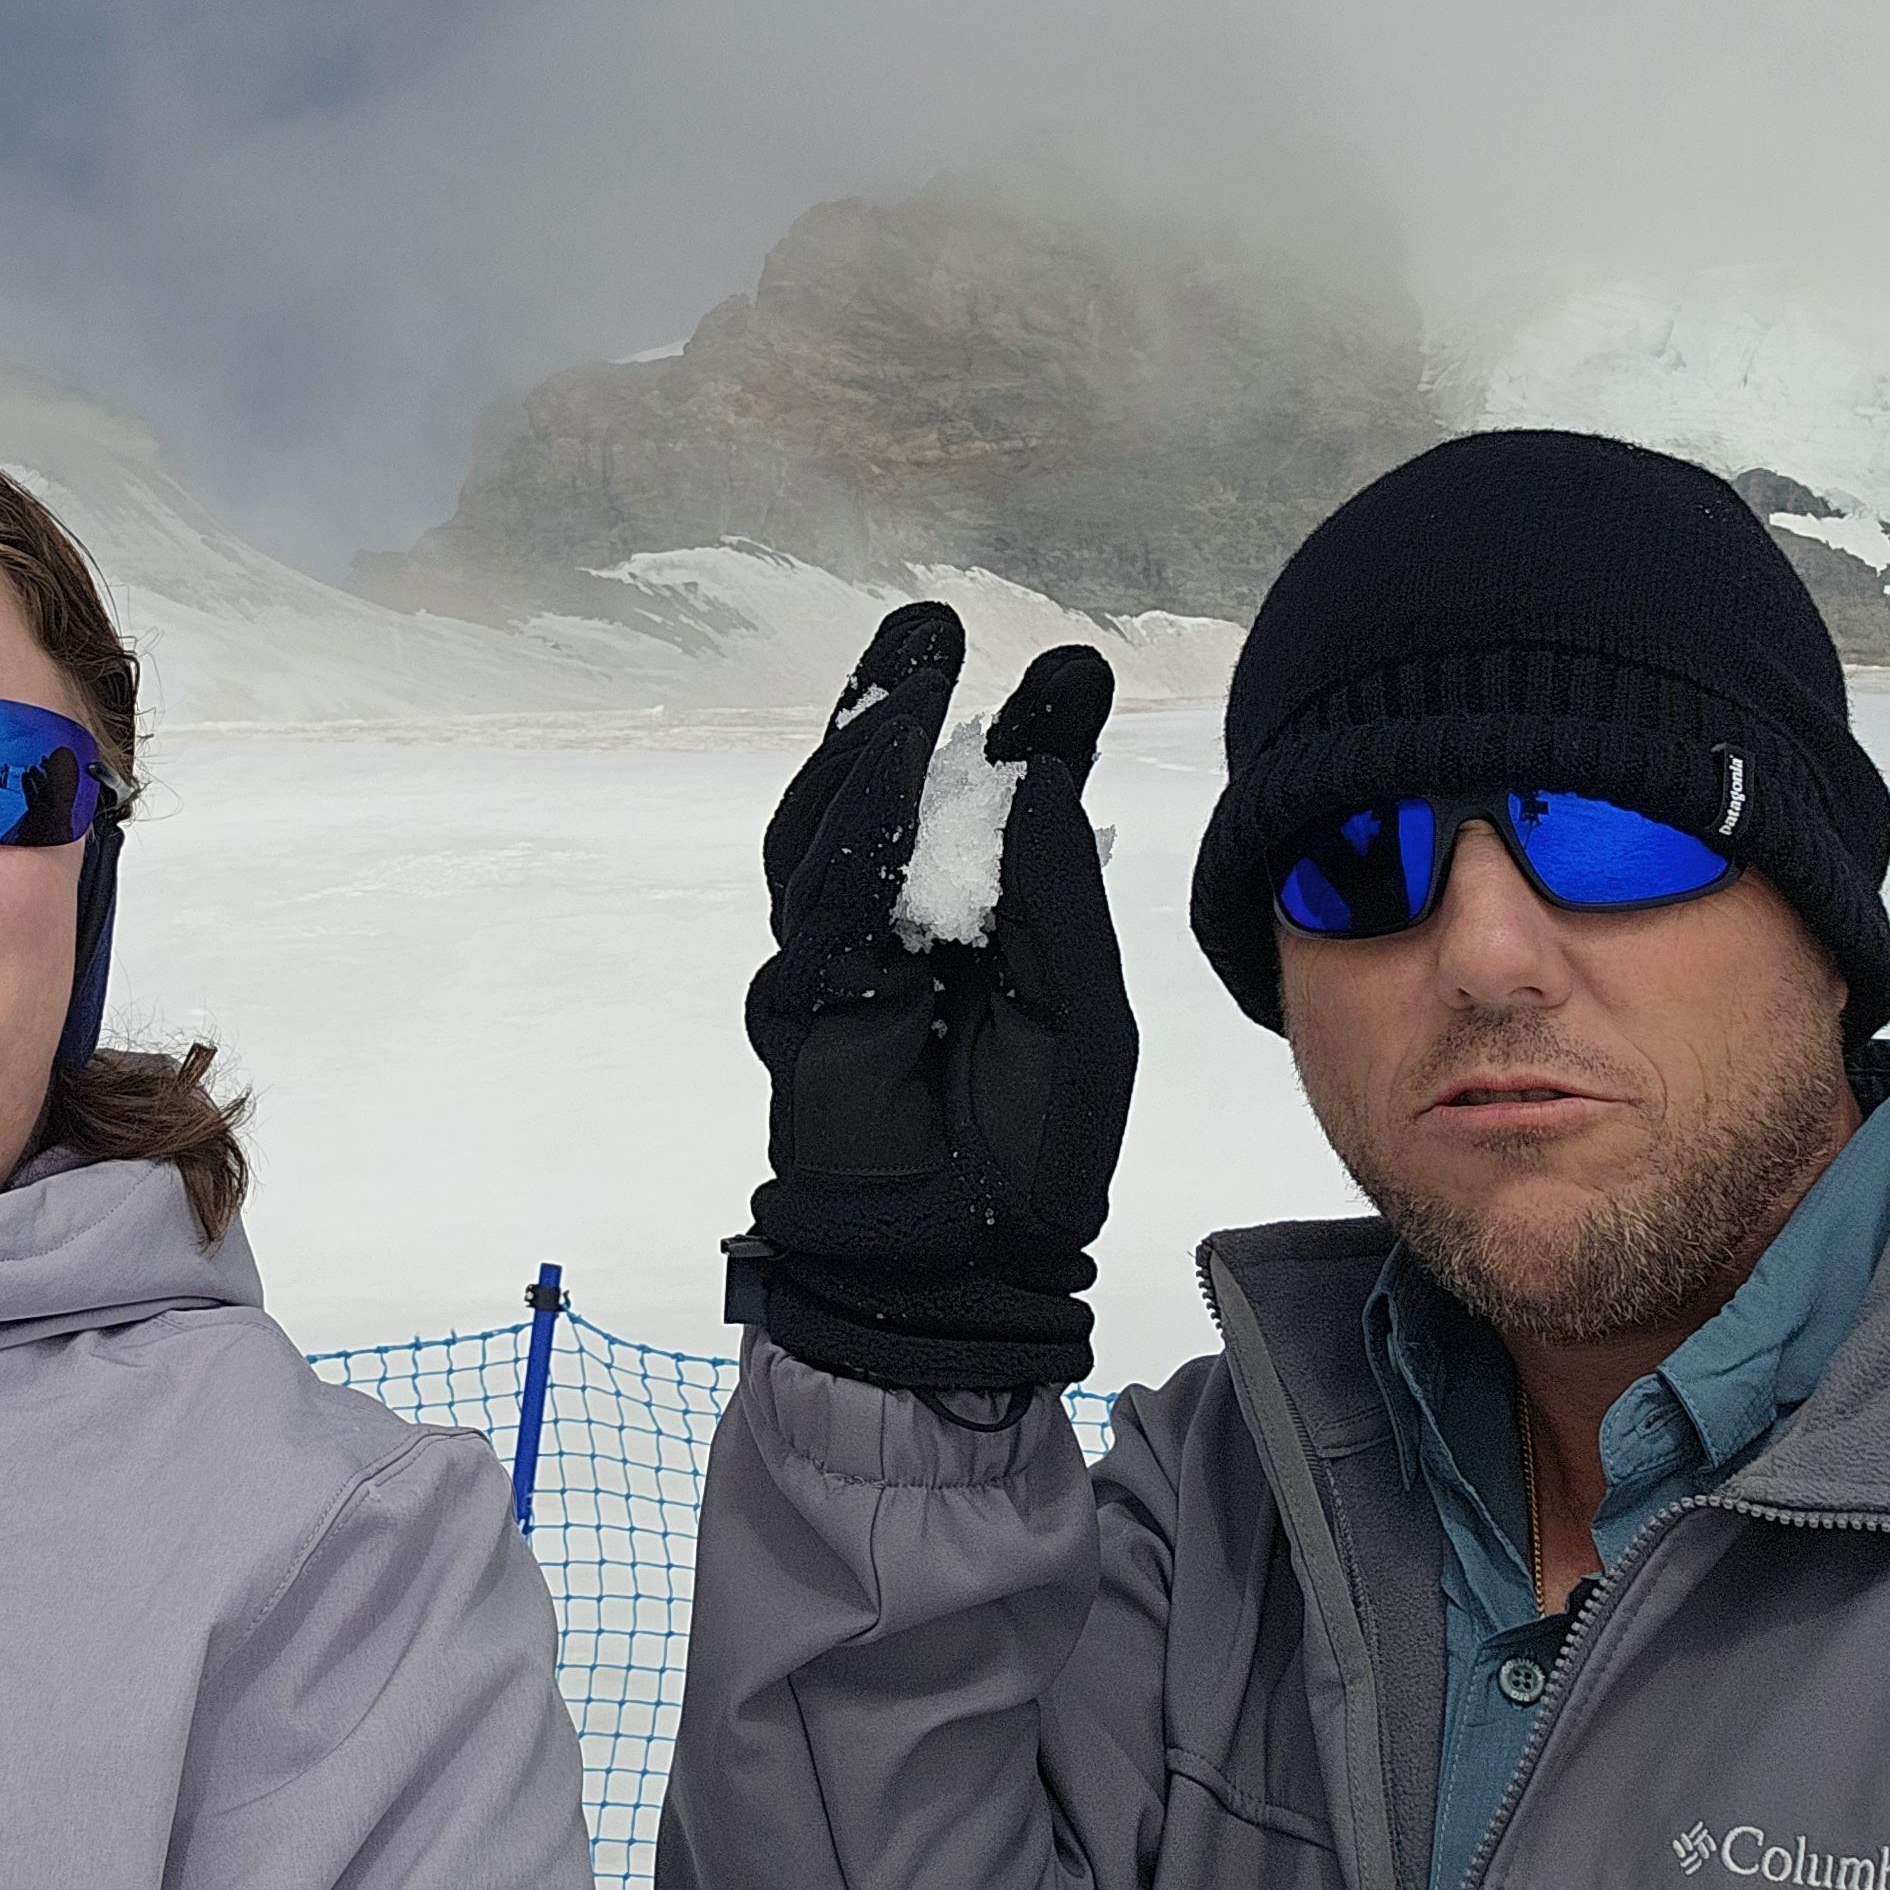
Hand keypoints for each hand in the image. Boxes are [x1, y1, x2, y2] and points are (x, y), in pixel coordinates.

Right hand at [736, 603, 1138, 1390]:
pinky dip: (857, 822)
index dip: (1015, 734)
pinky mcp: (806, 1003)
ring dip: (872, 740)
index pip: (987, 808)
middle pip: (886, 795)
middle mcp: (905, 927)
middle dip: (902, 702)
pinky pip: (824, 900)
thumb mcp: (1083, 1007)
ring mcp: (845, 962)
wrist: (968, 1268)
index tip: (1066, 670)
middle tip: (937, 621)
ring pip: (837, 828)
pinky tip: (892, 754)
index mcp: (978, 923)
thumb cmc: (1036, 1151)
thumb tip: (1041, 779)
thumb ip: (1058, 896)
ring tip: (915, 659)